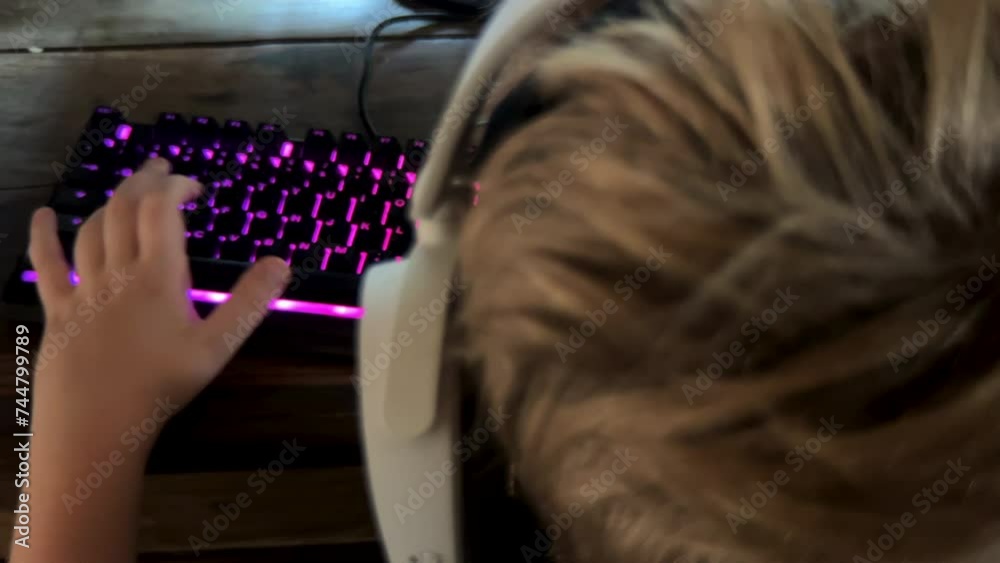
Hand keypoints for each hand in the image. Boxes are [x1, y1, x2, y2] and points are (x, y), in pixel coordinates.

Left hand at [28, 158, 290, 446]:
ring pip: (92, 229)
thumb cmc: (161, 387)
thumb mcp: (218, 346)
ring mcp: (82, 290)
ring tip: (127, 192)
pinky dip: (44, 235)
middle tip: (161, 167)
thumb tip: (281, 262)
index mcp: (157, 276)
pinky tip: (43, 215)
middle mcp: (117, 272)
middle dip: (144, 180)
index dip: (177, 187)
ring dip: (110, 202)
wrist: (96, 425)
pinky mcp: (57, 310)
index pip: (162, 210)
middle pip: (125, 208)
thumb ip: (250, 302)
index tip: (195, 187)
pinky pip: (47, 264)